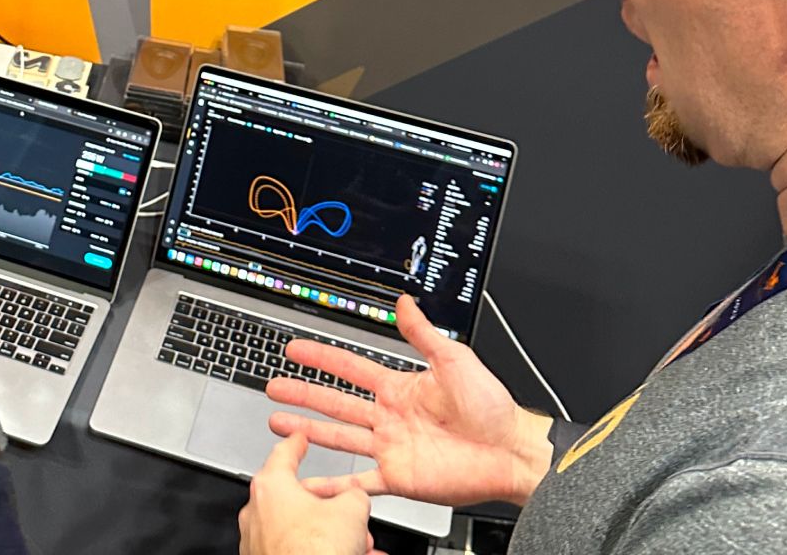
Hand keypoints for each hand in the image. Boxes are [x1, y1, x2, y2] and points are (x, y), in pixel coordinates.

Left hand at [239, 433, 383, 554]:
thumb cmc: (314, 552)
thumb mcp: (352, 510)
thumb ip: (354, 494)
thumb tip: (355, 497)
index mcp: (271, 486)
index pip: (284, 453)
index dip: (298, 442)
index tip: (299, 437)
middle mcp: (257, 512)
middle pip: (299, 498)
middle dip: (332, 507)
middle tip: (352, 514)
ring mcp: (257, 541)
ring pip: (302, 529)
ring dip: (332, 534)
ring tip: (360, 546)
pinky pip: (296, 549)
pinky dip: (320, 550)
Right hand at [267, 295, 552, 506]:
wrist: (511, 451)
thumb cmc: (492, 407)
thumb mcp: (454, 360)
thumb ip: (423, 334)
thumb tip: (405, 302)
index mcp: (401, 389)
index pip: (351, 368)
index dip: (323, 357)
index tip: (297, 349)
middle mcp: (391, 417)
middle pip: (335, 402)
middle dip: (303, 394)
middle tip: (275, 386)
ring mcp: (391, 448)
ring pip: (338, 437)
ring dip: (308, 431)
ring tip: (279, 425)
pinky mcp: (397, 477)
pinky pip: (357, 481)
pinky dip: (332, 484)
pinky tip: (309, 481)